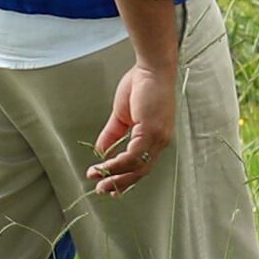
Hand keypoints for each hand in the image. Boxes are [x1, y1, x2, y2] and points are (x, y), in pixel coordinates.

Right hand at [87, 60, 179, 194]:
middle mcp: (160, 141)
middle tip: (102, 191)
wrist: (152, 67)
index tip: (112, 188)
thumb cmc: (142, 84)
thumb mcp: (123, 115)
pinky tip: (104, 167)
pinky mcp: (151, 130)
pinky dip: (117, 163)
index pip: (142, 165)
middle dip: (119, 183)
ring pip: (136, 167)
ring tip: (98, 181)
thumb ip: (112, 134)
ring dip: (115, 176)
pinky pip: (132, 155)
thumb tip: (101, 151)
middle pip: (140, 171)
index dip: (126, 178)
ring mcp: (158, 137)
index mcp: (156, 139)